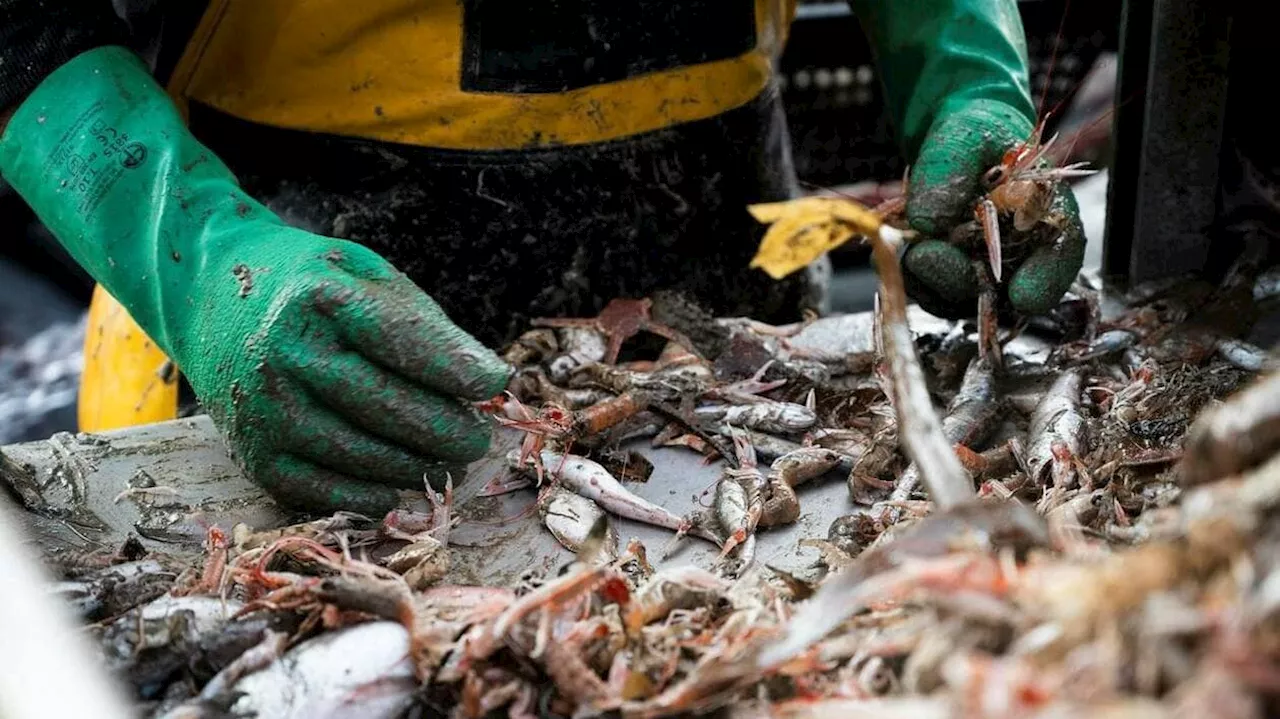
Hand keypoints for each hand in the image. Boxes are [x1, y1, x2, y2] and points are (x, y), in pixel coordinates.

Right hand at [0, 47, 511, 515]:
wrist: (208, 299)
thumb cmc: (310, 287)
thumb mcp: (366, 276)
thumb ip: (427, 327)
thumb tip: (493, 382)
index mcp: (319, 300)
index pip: (403, 343)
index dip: (458, 370)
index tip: (498, 384)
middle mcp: (285, 356)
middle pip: (388, 408)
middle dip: (448, 430)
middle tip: (480, 439)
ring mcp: (265, 410)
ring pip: (363, 458)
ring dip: (420, 468)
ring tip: (452, 461)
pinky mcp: (254, 456)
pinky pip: (326, 492)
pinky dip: (375, 496)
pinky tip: (404, 487)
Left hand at [901, 99, 1086, 317]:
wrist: (955, 145)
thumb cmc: (976, 135)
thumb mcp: (966, 136)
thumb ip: (950, 169)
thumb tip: (927, 220)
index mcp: (1045, 212)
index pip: (1060, 252)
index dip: (1047, 278)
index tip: (1023, 294)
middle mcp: (1021, 251)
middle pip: (1004, 289)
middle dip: (961, 278)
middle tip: (925, 255)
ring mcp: (986, 272)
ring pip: (964, 299)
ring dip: (932, 281)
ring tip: (913, 247)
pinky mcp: (953, 279)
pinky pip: (934, 295)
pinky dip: (915, 280)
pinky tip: (905, 251)